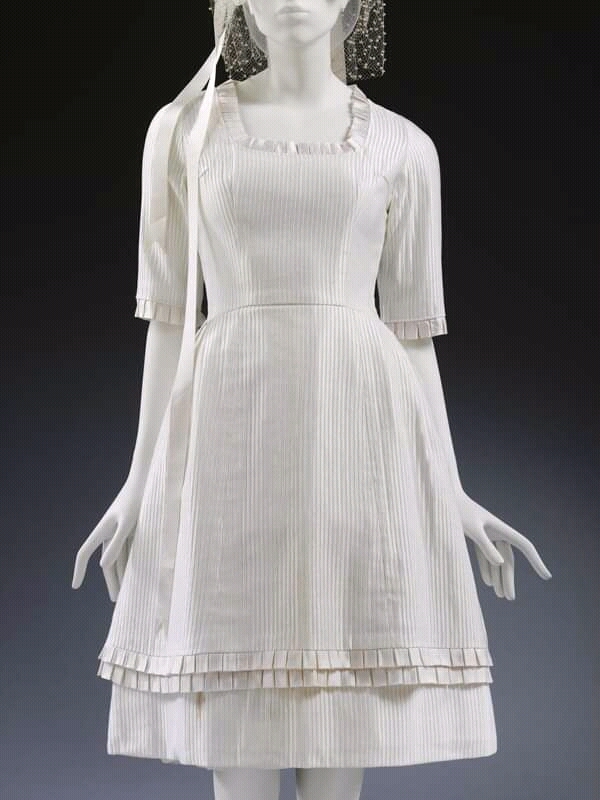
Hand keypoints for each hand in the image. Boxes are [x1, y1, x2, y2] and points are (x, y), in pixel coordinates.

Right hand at [71, 477, 142, 601]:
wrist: (147, 481)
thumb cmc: (136, 499)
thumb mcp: (128, 522)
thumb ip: (117, 543)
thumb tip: (103, 566)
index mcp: (103, 529)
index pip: (84, 552)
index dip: (78, 569)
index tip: (76, 586)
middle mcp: (109, 532)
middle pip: (107, 562)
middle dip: (111, 581)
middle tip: (117, 600)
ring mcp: (122, 532)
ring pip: (120, 558)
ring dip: (123, 574)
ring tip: (128, 591)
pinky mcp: (133, 530)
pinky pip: (130, 550)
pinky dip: (132, 562)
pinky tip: (139, 573)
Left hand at [456, 491, 551, 599]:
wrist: (444, 499)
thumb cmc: (458, 510)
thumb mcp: (472, 528)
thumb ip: (485, 546)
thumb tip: (501, 564)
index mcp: (501, 528)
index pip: (525, 546)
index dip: (536, 561)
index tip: (546, 576)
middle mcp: (497, 532)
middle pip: (508, 560)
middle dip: (508, 579)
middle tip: (508, 598)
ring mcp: (487, 535)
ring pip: (497, 560)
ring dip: (498, 577)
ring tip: (500, 595)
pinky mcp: (476, 536)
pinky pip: (485, 556)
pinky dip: (486, 568)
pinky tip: (488, 583)